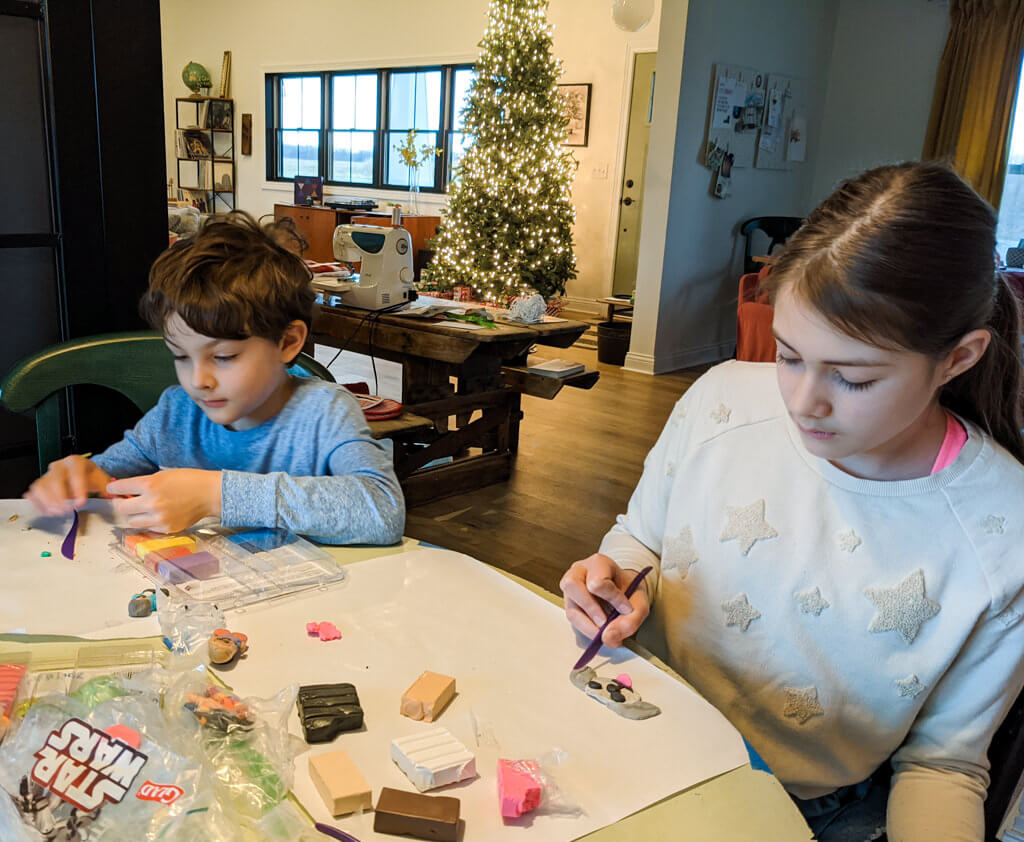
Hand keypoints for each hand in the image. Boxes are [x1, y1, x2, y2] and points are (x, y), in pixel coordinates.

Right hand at [25, 456, 112, 516]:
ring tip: (59, 512)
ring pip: (40, 487)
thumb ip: (108, 488)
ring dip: (48, 502)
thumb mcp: (102, 479)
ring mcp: (46, 475)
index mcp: (75, 462)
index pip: (75, 473)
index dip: (78, 489)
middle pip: (54, 480)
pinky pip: (33, 494)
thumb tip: (114, 496)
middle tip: (67, 510)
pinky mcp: (38, 485)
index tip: (81, 502)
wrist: (79, 473)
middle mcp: (58, 466)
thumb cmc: (90, 476)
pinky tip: (49, 512)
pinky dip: (39, 505)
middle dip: (61, 498)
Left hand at [106, 469, 221, 532]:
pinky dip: (149, 522)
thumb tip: (126, 490)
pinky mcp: (167, 528)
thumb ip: (144, 483)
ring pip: (132, 521)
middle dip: (120, 503)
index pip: (119, 488)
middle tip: (124, 500)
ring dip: (133, 514)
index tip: (113, 489)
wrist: (210, 494)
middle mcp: (152, 502)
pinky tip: (156, 514)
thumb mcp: (164, 474)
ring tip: (140, 509)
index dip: (113, 489)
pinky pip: (148, 528)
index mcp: (150, 484)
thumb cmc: (190, 480)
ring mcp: (159, 517)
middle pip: (121, 508)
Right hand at [560, 553, 650, 647]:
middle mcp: (579, 572)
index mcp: (598, 564)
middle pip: (572, 585)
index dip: (613, 598)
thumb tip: (608, 637)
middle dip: (591, 609)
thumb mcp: (639, 603)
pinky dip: (588, 630)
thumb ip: (630, 620)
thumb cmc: (629, 592)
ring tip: (605, 632)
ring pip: (570, 609)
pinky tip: (601, 631)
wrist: (624, 592)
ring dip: (588, 625)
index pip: (598, 581)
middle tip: (606, 623)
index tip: (627, 609)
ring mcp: (571, 590)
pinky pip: (573, 621)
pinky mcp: (569, 605)